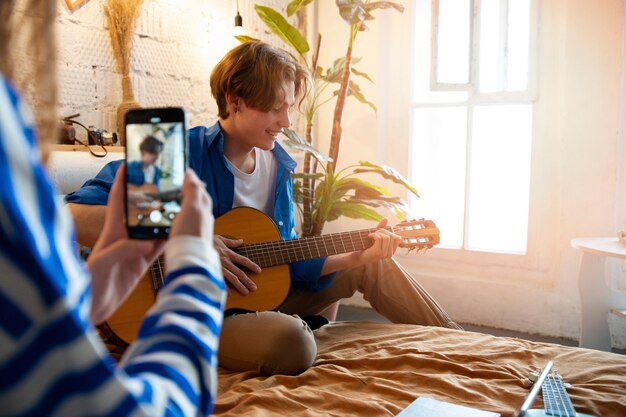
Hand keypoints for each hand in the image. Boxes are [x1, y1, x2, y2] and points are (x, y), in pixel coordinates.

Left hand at [86, 164, 164, 323]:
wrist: (91, 307)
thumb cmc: (89, 283)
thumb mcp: (103, 262)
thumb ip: (122, 250)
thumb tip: (145, 243)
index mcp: (112, 231)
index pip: (117, 200)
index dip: (121, 182)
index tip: (129, 163)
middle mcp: (124, 237)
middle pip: (140, 211)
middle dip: (151, 196)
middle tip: (166, 182)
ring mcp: (134, 249)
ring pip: (153, 228)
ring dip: (165, 218)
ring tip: (180, 205)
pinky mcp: (141, 264)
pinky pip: (158, 248)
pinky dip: (169, 240)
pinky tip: (180, 234)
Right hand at [169, 169, 212, 240]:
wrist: (190, 260)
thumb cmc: (191, 234)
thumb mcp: (191, 207)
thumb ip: (192, 190)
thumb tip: (191, 173)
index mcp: (204, 207)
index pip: (199, 189)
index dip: (191, 181)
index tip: (183, 173)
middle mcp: (203, 217)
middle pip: (196, 200)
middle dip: (188, 192)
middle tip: (176, 185)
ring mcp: (196, 228)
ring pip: (191, 212)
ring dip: (182, 205)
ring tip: (171, 201)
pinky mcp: (189, 238)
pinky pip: (185, 223)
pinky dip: (178, 217)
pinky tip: (171, 220)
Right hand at [213, 235, 259, 294]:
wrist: (195, 243)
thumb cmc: (207, 240)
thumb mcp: (220, 238)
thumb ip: (231, 242)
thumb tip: (241, 241)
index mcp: (228, 253)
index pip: (243, 260)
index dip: (251, 265)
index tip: (259, 270)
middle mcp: (226, 261)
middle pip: (239, 272)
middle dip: (247, 281)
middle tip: (254, 288)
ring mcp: (219, 267)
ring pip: (232, 278)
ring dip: (240, 286)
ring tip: (246, 292)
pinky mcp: (212, 270)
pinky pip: (219, 280)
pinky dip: (224, 287)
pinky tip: (229, 294)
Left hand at [357, 218, 401, 263]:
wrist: (359, 256)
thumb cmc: (368, 246)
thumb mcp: (377, 236)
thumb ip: (382, 228)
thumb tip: (386, 218)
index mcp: (392, 250)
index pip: (398, 238)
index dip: (389, 232)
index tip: (381, 233)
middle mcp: (390, 254)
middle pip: (392, 236)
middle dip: (383, 231)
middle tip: (375, 232)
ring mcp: (384, 254)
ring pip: (387, 237)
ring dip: (378, 233)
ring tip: (373, 235)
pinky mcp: (378, 252)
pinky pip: (379, 238)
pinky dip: (374, 235)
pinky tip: (369, 236)